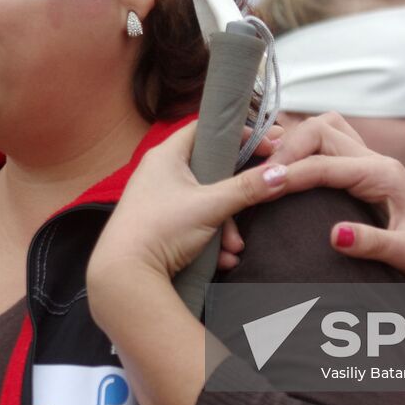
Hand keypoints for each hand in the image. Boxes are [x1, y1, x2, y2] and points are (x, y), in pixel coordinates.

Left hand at [89, 122, 292, 284]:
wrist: (123, 275)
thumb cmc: (160, 229)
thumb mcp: (211, 206)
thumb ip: (247, 188)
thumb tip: (281, 173)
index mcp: (167, 155)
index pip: (208, 129)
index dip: (240, 134)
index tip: (267, 146)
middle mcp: (159, 172)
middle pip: (211, 170)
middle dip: (237, 195)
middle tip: (259, 200)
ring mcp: (158, 199)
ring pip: (205, 202)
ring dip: (226, 226)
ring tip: (233, 248)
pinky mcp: (158, 224)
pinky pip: (193, 223)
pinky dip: (210, 239)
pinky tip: (220, 259)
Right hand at [266, 113, 404, 285]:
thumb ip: (374, 244)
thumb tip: (335, 235)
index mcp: (384, 175)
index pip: (325, 164)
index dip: (290, 174)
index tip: (262, 187)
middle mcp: (376, 161)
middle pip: (321, 130)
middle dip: (288, 148)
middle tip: (261, 178)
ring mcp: (371, 163)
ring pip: (325, 129)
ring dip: (295, 141)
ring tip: (269, 170)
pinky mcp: (365, 172)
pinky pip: (328, 145)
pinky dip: (304, 148)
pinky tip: (287, 170)